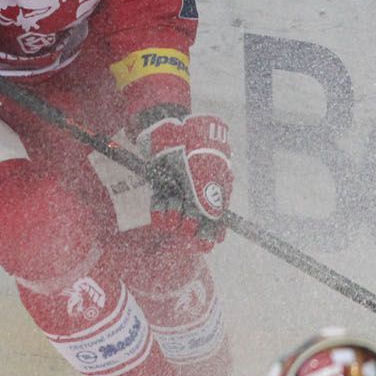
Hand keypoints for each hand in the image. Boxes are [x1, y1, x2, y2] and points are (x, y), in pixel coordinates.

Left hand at [144, 114, 232, 246]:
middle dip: (192, 226)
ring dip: (175, 216)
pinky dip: (159, 211)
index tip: (208, 245)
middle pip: (195, 221)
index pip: (216, 218)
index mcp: (215, 187)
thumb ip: (211, 202)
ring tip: (174, 206)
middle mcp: (197, 191)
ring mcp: (179, 189)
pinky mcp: (162, 185)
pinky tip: (162, 209)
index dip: (213, 233)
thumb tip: (214, 222)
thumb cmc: (193, 152)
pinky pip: (160, 207)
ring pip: (177, 216)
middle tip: (189, 224)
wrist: (168, 131)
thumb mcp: (206, 177)